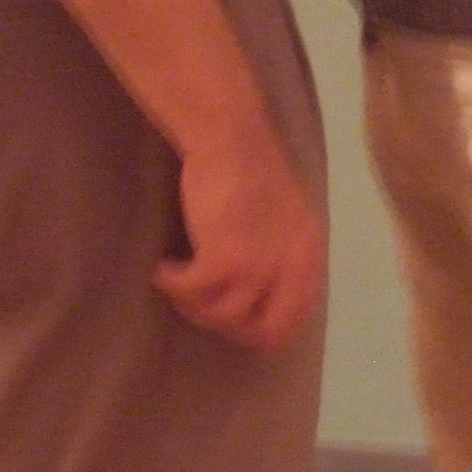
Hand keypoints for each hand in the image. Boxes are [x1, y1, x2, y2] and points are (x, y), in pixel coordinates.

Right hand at [156, 122, 325, 353]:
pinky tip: (162, 269)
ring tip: (176, 282)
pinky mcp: (224, 257)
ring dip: (191, 304)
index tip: (233, 328)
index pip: (293, 321)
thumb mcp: (284, 220)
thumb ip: (280, 258)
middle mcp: (291, 270)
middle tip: (198, 305)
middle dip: (224, 326)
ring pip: (220, 316)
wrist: (232, 138)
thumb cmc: (253, 171)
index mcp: (309, 260)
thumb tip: (259, 296)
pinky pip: (191, 291)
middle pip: (259, 330)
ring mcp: (259, 266)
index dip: (261, 333)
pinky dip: (171, 283)